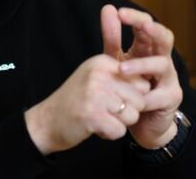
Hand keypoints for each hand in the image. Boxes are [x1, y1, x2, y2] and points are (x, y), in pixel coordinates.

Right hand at [24, 54, 152, 154]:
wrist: (46, 121)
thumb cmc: (76, 101)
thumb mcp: (95, 77)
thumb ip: (121, 75)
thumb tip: (149, 80)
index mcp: (102, 62)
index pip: (141, 81)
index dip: (132, 96)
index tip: (112, 98)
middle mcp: (99, 74)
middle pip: (140, 99)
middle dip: (127, 111)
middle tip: (104, 110)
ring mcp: (94, 94)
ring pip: (132, 116)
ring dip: (118, 123)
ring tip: (99, 117)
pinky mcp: (91, 115)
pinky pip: (120, 130)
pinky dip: (110, 134)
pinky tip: (94, 126)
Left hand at [101, 4, 182, 148]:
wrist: (141, 122)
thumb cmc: (128, 87)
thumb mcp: (117, 60)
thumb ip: (112, 37)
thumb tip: (108, 7)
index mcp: (149, 48)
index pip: (147, 25)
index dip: (135, 17)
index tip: (118, 12)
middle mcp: (162, 59)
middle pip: (165, 37)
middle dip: (153, 30)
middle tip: (141, 25)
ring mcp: (170, 78)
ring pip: (162, 64)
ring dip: (142, 65)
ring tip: (121, 69)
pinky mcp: (172, 98)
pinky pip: (160, 95)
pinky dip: (144, 96)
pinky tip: (131, 99)